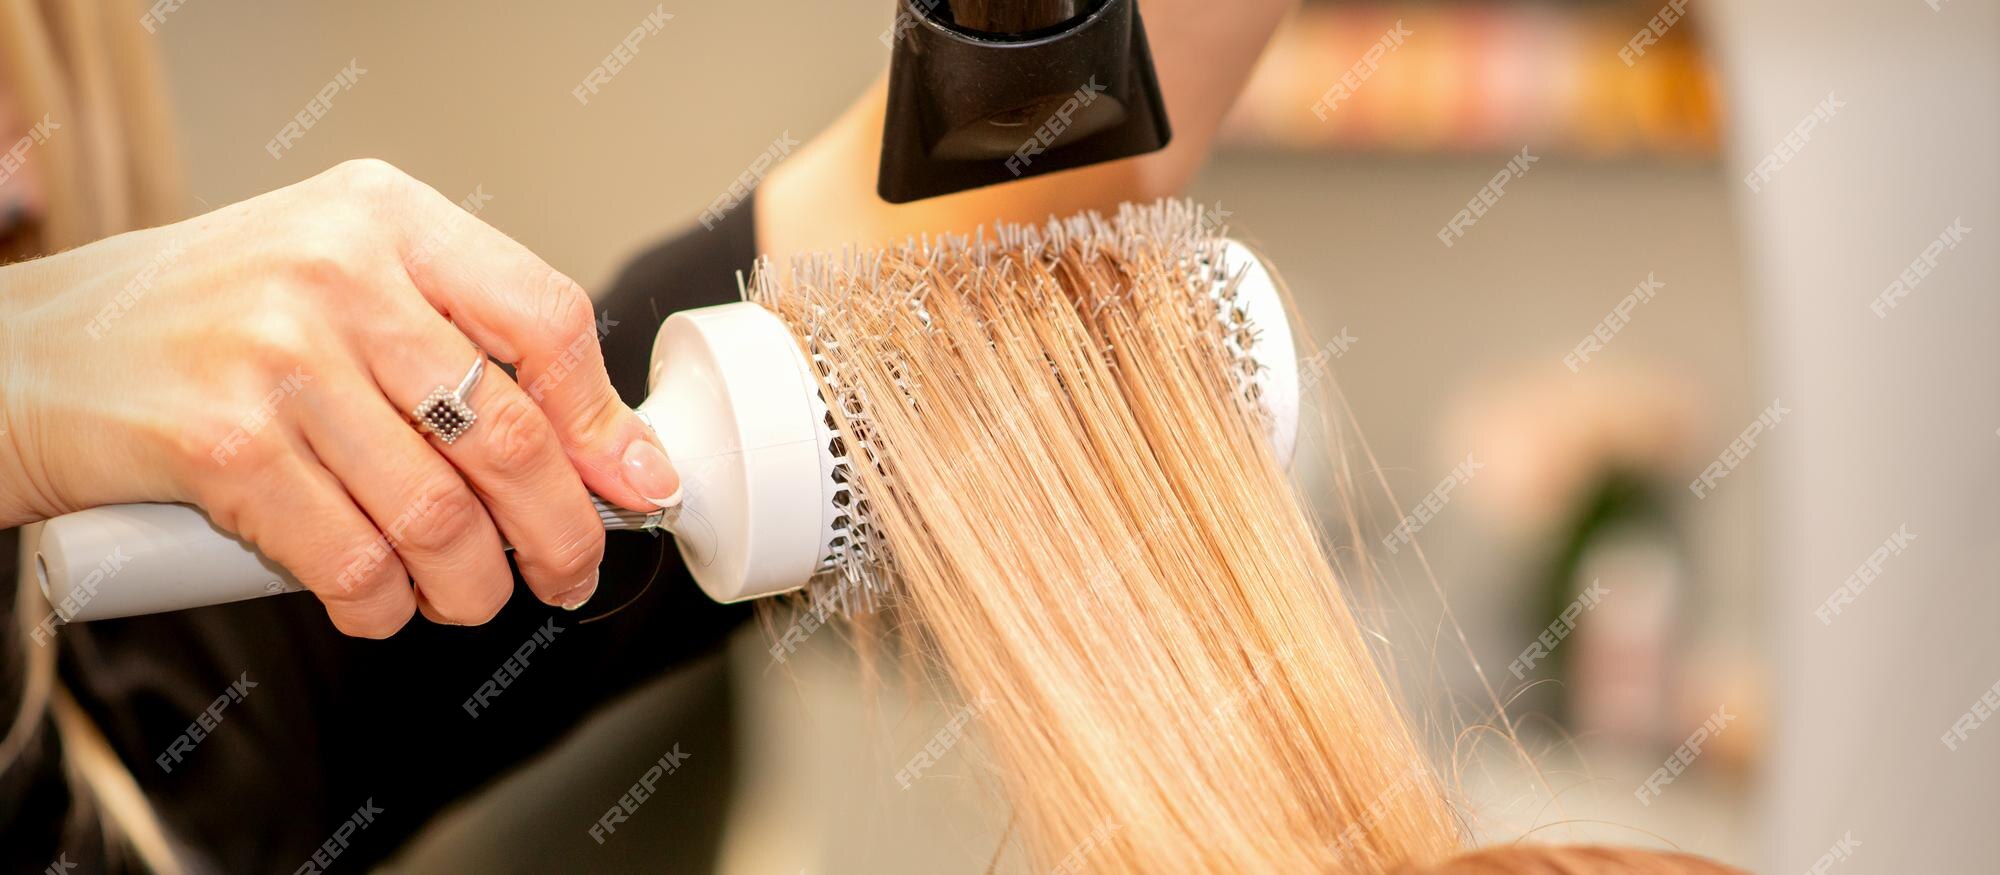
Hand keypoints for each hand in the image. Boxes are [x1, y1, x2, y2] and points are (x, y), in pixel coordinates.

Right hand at [0, 159, 680, 635]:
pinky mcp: (222, 445)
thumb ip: (459, 338)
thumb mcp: (340, 277)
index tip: (635, 484)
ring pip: (440, 514)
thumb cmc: (206, 321)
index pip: (546, 318)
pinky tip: (386, 607)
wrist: (24, 354)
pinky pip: (354, 560)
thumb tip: (608, 452)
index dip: (606, 420)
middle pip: (510, 433)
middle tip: (569, 571)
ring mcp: (278, 356)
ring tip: (470, 596)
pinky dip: (386, 607)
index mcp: (387, 216)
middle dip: (561, 530)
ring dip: (474, 585)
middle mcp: (338, 271)